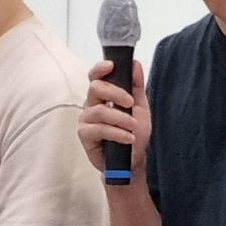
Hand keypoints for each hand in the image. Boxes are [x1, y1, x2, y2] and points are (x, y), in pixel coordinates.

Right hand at [77, 59, 151, 173]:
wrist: (133, 161)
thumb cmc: (134, 133)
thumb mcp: (141, 107)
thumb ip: (136, 86)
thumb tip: (135, 64)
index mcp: (103, 95)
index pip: (95, 76)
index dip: (100, 68)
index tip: (111, 65)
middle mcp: (91, 104)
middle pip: (95, 88)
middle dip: (115, 93)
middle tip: (131, 103)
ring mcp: (86, 120)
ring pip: (99, 111)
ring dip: (120, 118)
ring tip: (133, 127)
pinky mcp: (85, 135)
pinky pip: (99, 129)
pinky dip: (117, 133)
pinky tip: (128, 138)